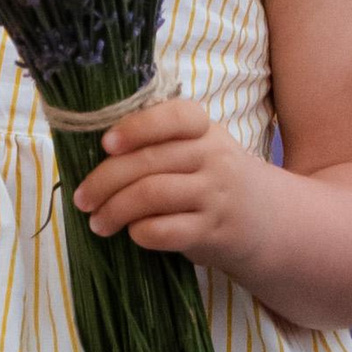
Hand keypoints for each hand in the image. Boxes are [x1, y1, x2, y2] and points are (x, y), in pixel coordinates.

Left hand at [67, 95, 264, 269]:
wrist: (269, 220)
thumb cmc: (213, 178)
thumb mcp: (199, 148)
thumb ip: (159, 143)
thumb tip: (92, 155)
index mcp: (204, 128)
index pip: (174, 116)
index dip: (136, 128)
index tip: (106, 144)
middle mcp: (213, 156)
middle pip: (149, 161)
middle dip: (104, 180)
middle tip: (82, 198)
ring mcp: (216, 194)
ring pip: (152, 195)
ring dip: (115, 210)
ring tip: (97, 222)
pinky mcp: (214, 231)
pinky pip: (167, 230)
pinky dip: (141, 232)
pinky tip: (132, 235)